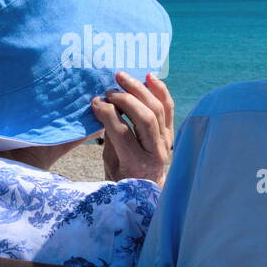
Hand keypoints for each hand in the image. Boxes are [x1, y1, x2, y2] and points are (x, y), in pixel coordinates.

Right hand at [91, 71, 174, 185]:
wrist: (146, 189)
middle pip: (144, 117)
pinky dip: (160, 90)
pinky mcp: (171, 133)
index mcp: (136, 164)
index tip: (95, 101)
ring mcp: (167, 142)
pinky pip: (168, 108)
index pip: (122, 132)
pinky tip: (149, 77)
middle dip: (125, 99)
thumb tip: (103, 106)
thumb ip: (109, 136)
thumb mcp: (110, 163)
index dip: (107, 113)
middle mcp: (156, 152)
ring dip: (139, 89)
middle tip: (108, 91)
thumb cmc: (122, 178)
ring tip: (122, 78)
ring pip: (157, 109)